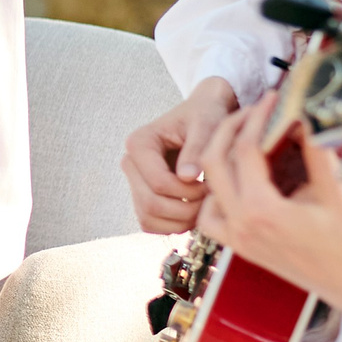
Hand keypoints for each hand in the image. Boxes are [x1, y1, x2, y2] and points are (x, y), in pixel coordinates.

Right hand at [123, 78, 237, 234]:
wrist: (203, 116)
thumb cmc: (205, 116)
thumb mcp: (207, 125)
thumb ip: (197, 148)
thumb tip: (187, 177)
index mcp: (140, 143)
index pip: (158, 182)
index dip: (188, 192)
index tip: (211, 186)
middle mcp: (130, 163)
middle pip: (151, 204)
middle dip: (185, 209)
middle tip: (210, 201)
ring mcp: (133, 182)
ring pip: (149, 218)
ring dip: (180, 221)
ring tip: (205, 206)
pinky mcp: (141, 197)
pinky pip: (150, 224)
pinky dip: (173, 225)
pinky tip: (194, 211)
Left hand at [196, 94, 341, 333]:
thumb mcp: (336, 189)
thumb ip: (313, 149)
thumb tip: (299, 112)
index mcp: (261, 210)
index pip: (245, 149)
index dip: (257, 117)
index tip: (271, 98)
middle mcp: (240, 225)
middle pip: (213, 163)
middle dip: (230, 129)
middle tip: (253, 110)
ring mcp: (236, 239)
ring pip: (206, 189)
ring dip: (217, 159)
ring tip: (244, 138)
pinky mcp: (240, 247)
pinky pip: (209, 217)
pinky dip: (215, 194)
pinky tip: (236, 180)